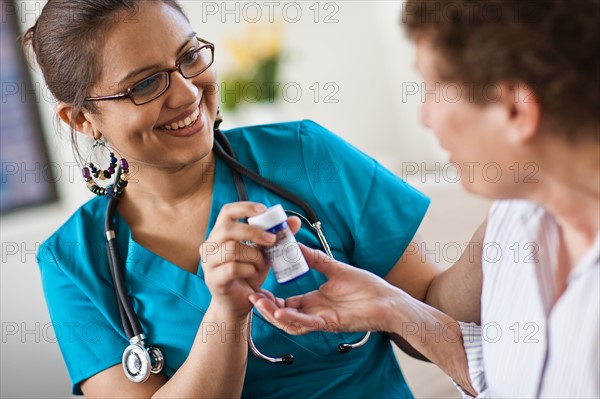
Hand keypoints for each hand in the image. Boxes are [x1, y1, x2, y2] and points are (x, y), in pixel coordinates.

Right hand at [200, 202, 300, 318]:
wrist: (239, 303)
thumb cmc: (248, 274)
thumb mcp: (264, 253)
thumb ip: (276, 236)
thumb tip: (295, 220)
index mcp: (220, 234)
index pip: (227, 212)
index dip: (244, 208)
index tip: (263, 210)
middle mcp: (210, 246)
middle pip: (228, 229)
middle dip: (254, 232)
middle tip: (272, 240)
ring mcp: (209, 263)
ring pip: (232, 249)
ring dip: (254, 256)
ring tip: (261, 264)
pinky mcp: (213, 279)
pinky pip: (233, 268)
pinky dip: (249, 269)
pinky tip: (254, 274)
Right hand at [249, 244, 398, 333]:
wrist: (389, 300)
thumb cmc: (368, 287)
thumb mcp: (336, 268)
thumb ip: (316, 259)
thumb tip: (297, 245)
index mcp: (315, 301)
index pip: (287, 302)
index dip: (271, 297)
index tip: (258, 287)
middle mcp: (315, 312)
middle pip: (283, 314)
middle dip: (266, 307)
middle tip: (251, 296)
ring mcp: (322, 319)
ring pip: (290, 322)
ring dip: (273, 314)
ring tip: (258, 302)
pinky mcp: (331, 323)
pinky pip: (307, 323)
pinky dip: (292, 318)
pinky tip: (279, 311)